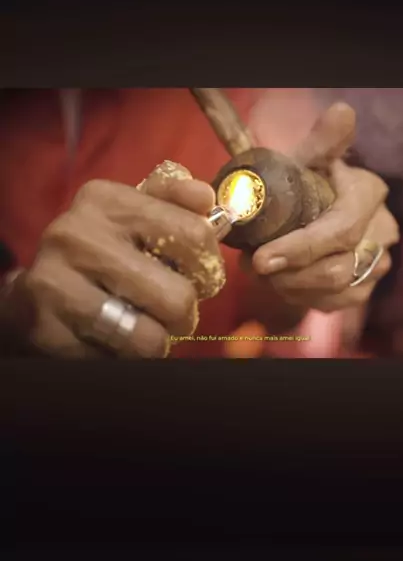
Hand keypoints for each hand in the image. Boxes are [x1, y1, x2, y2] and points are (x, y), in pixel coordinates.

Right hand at [8, 163, 224, 356]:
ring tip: (145, 327)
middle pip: (177, 296)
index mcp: (105, 200)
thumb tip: (205, 199)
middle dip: (185, 313)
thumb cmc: (101, 249)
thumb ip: (173, 201)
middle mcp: (77, 235)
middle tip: (173, 311)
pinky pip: (117, 361)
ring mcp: (57, 284)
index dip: (209, 266)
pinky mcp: (47, 330)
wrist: (37, 291)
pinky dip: (125, 358)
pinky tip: (113, 340)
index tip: (199, 275)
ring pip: (148, 338)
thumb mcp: (133, 214)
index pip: (194, 235)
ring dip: (157, 341)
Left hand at [250, 105, 399, 313]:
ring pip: (333, 291)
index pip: (339, 231)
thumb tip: (342, 112)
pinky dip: (300, 296)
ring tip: (261, 271)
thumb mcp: (311, 160)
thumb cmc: (309, 181)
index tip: (261, 259)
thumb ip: (323, 141)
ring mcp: (375, 265)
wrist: (321, 207)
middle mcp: (381, 233)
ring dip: (290, 286)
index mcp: (368, 195)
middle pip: (337, 269)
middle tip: (251, 265)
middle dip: (288, 274)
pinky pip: (331, 304)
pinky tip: (280, 281)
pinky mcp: (362, 290)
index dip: (300, 249)